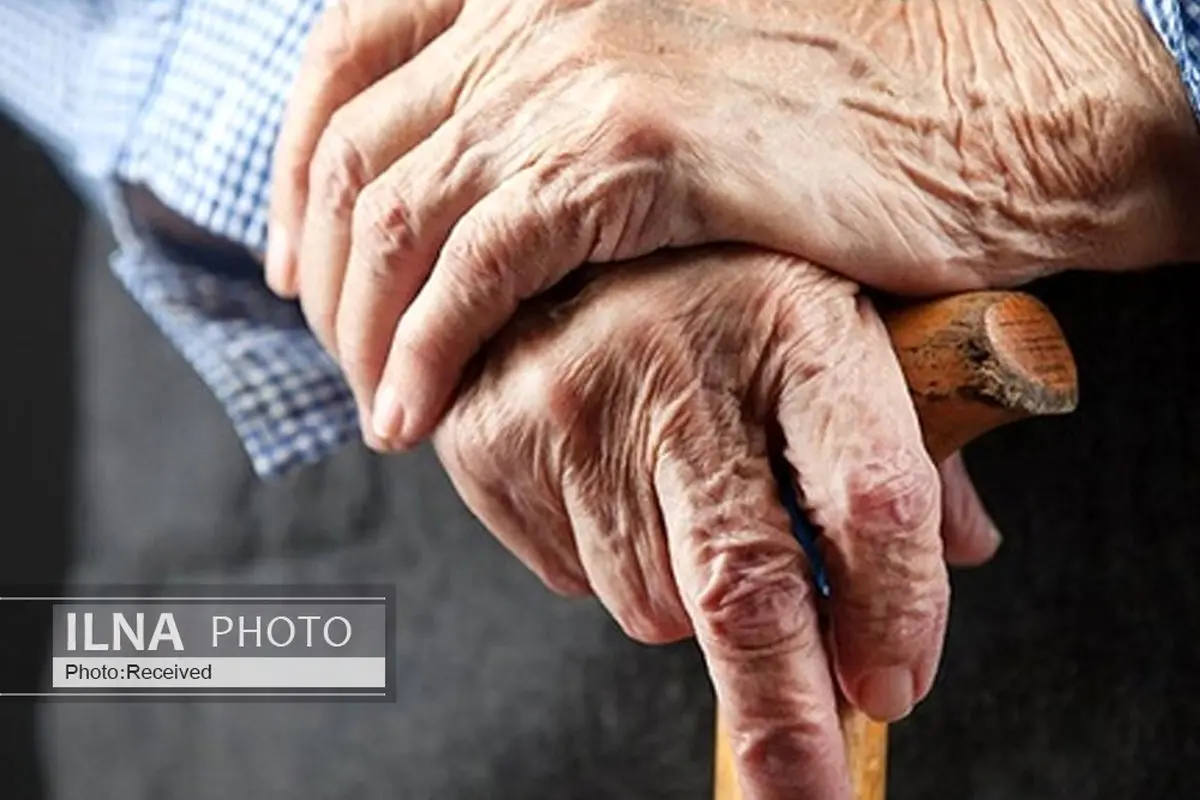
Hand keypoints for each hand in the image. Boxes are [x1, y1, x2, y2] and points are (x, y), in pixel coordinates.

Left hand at [266, 0, 1198, 450]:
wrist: (988, 101)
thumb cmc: (842, 103)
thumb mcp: (670, 77)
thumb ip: (559, 107)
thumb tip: (474, 186)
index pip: (352, 53)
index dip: (299, 165)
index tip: (299, 259)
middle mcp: (543, 3)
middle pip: (361, 145)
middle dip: (327, 268)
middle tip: (339, 357)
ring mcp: (585, 70)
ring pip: (403, 213)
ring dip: (368, 327)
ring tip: (380, 409)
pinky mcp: (639, 151)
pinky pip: (481, 266)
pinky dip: (429, 348)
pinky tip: (419, 413)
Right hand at [433, 245, 997, 799]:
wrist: (549, 212)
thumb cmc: (722, 271)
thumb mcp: (837, 314)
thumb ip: (908, 429)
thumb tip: (963, 551)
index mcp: (793, 316)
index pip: (870, 494)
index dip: (895, 612)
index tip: (894, 685)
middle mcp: (676, 354)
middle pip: (745, 587)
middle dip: (785, 718)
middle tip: (812, 789)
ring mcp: (570, 401)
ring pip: (653, 601)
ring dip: (691, 594)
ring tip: (688, 496)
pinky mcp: (491, 441)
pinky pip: (575, 577)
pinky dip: (613, 561)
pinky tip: (617, 477)